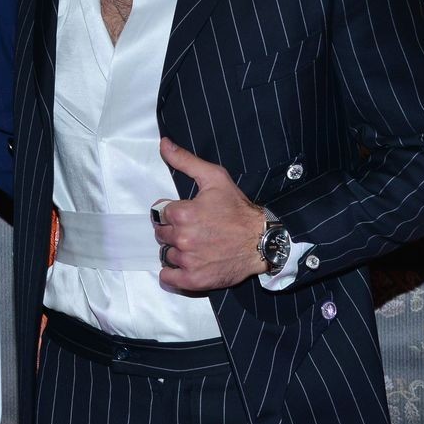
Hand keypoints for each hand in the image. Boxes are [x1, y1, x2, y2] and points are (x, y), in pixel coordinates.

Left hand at [154, 138, 268, 291]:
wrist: (262, 240)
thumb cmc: (238, 210)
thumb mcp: (214, 178)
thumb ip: (185, 161)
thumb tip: (163, 144)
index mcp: (182, 214)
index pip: (161, 214)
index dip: (174, 213)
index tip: (190, 215)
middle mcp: (182, 238)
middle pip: (162, 235)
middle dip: (174, 231)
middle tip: (195, 230)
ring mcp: (188, 260)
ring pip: (167, 255)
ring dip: (177, 251)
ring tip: (197, 246)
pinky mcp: (194, 279)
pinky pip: (168, 278)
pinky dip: (173, 274)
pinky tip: (186, 264)